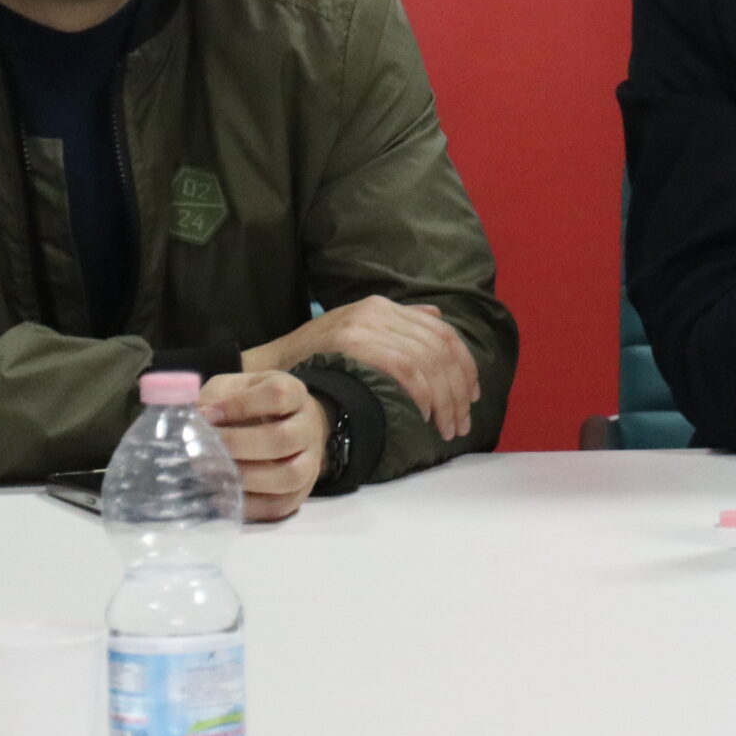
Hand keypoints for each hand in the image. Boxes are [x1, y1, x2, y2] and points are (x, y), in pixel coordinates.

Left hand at [198, 371, 325, 521]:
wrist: (282, 423)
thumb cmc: (248, 404)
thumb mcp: (231, 388)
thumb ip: (213, 399)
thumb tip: (192, 421)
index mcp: (294, 393)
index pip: (278, 395)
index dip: (241, 405)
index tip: (207, 414)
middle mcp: (309, 426)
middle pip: (284, 439)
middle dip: (238, 446)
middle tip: (201, 450)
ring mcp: (311, 460)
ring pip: (291, 475)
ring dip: (247, 478)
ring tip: (213, 476)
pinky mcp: (301, 491)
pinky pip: (282, 505)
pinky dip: (251, 506)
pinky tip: (223, 498)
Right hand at [243, 293, 480, 442]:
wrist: (262, 372)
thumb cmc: (310, 363)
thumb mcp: (354, 334)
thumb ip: (397, 326)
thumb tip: (439, 319)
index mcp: (382, 307)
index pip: (441, 332)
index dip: (464, 365)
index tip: (473, 395)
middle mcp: (377, 310)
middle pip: (439, 348)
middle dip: (458, 389)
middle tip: (461, 423)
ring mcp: (364, 324)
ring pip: (426, 360)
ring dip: (444, 398)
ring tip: (446, 427)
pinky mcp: (352, 342)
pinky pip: (404, 367)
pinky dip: (421, 393)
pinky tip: (423, 414)